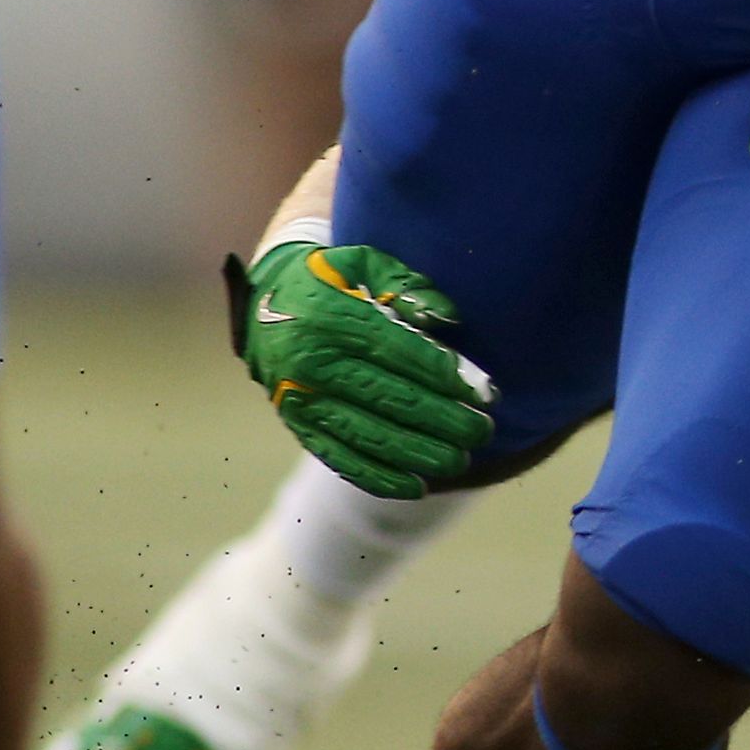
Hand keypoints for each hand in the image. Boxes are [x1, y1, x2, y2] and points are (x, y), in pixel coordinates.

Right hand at [227, 239, 494, 498]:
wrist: (264, 303)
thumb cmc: (334, 279)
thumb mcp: (367, 263)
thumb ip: (408, 286)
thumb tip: (448, 319)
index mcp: (331, 316)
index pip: (400, 351)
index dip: (446, 375)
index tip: (486, 393)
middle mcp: (311, 362)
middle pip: (390, 399)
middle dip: (443, 420)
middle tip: (483, 431)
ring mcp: (300, 399)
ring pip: (368, 436)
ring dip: (418, 454)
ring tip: (460, 461)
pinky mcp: (297, 424)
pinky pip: (340, 458)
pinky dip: (379, 477)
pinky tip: (417, 486)